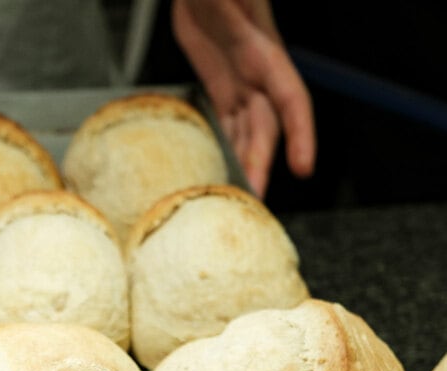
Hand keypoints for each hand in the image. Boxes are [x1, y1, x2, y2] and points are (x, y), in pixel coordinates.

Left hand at [170, 0, 315, 197]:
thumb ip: (231, 9)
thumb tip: (233, 18)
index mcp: (263, 52)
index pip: (291, 98)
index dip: (301, 132)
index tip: (304, 165)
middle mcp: (255, 74)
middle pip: (264, 128)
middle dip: (262, 165)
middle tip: (255, 200)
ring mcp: (238, 82)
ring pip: (246, 132)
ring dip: (245, 166)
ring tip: (240, 198)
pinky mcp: (219, 84)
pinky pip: (226, 123)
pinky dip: (226, 149)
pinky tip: (222, 169)